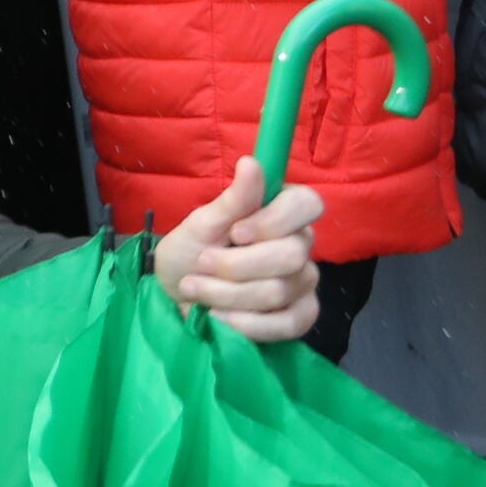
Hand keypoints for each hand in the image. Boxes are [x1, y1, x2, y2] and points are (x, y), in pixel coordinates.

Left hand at [151, 156, 324, 344]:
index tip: (236, 232)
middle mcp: (301, 244)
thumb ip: (231, 200)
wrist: (177, 295)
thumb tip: (251, 162)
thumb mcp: (202, 224)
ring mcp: (304, 282)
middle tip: (202, 263)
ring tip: (195, 288)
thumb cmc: (191, 251)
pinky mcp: (299, 316)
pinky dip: (245, 323)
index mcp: (282, 210)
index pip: (308, 203)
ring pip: (278, 290)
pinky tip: (218, 317)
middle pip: (291, 254)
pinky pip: (286, 324)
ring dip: (226, 294)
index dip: (274, 220)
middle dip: (236, 265)